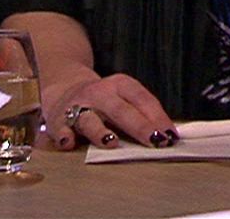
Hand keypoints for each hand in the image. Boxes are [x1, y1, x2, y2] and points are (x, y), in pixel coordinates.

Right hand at [40, 67, 176, 149]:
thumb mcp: (124, 97)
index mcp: (121, 85)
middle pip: (121, 111)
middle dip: (140, 126)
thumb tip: (166, 136)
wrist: (64, 88)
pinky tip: (69, 143)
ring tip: (111, 142)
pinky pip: (61, 129)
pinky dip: (64, 136)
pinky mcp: (58, 120)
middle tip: (156, 141)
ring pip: (90, 119)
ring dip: (100, 131)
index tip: (171, 135)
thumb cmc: (104, 101)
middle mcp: (100, 93)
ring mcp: (78, 106)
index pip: (143, 100)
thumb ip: (142, 114)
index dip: (158, 117)